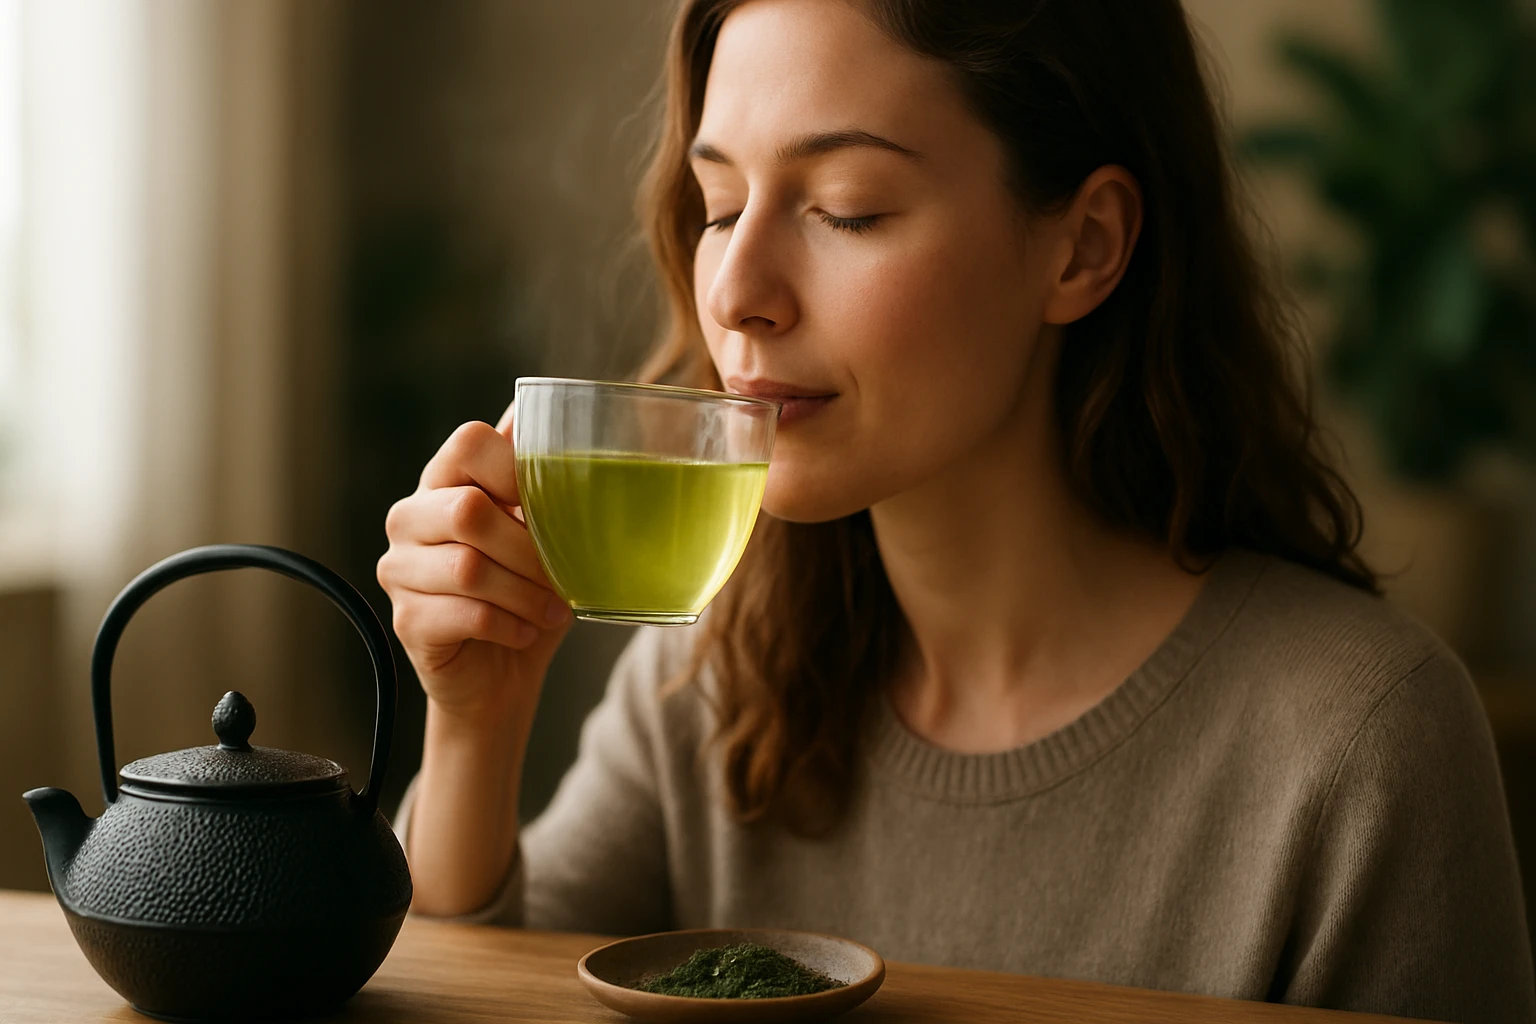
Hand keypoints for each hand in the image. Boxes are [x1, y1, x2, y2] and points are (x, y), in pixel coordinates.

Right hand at [377, 402, 571, 725]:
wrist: (500, 676)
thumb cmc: (525, 593)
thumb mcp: (542, 533)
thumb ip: (537, 478)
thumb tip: (551, 409)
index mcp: (443, 482)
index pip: (468, 442)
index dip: (515, 469)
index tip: (549, 507)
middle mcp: (410, 518)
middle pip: (468, 509)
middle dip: (529, 547)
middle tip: (561, 575)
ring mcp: (399, 569)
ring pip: (470, 568)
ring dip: (526, 593)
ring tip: (553, 610)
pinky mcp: (406, 620)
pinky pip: (466, 613)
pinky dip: (510, 624)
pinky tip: (526, 630)